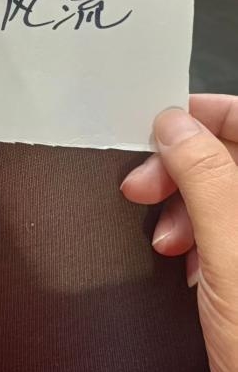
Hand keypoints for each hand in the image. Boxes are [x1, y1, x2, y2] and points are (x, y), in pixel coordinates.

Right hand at [120, 94, 237, 371]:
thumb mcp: (232, 250)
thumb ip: (205, 178)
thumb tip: (175, 126)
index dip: (208, 114)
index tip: (163, 121)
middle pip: (224, 157)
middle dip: (178, 167)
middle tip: (142, 182)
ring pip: (213, 192)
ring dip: (178, 206)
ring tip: (162, 234)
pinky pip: (209, 228)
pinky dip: (187, 236)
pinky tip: (177, 257)